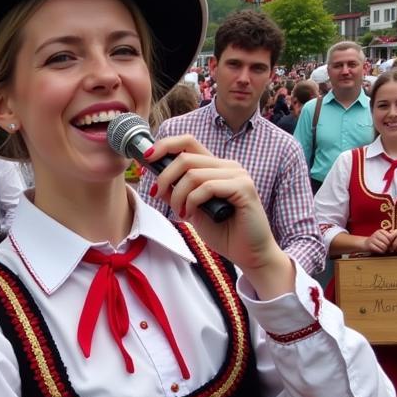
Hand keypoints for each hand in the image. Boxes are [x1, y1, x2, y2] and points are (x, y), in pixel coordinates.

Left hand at [146, 134, 292, 296]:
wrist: (249, 254)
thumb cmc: (223, 232)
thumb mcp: (191, 209)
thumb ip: (176, 193)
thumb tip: (156, 179)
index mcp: (216, 167)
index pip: (188, 143)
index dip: (165, 146)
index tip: (146, 157)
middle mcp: (228, 166)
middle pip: (186, 157)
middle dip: (164, 176)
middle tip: (157, 195)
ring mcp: (237, 175)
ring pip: (193, 174)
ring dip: (177, 195)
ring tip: (179, 212)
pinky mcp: (244, 188)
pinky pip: (207, 187)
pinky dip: (192, 201)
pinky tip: (190, 214)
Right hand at [363, 229, 392, 253]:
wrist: (365, 244)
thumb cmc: (378, 241)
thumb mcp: (383, 237)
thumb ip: (391, 236)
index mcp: (380, 231)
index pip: (390, 236)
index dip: (391, 241)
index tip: (390, 243)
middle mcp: (376, 234)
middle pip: (387, 242)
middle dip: (388, 246)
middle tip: (386, 247)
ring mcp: (372, 239)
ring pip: (383, 246)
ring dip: (385, 249)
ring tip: (384, 249)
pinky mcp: (369, 245)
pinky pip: (378, 249)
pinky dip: (381, 251)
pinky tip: (380, 251)